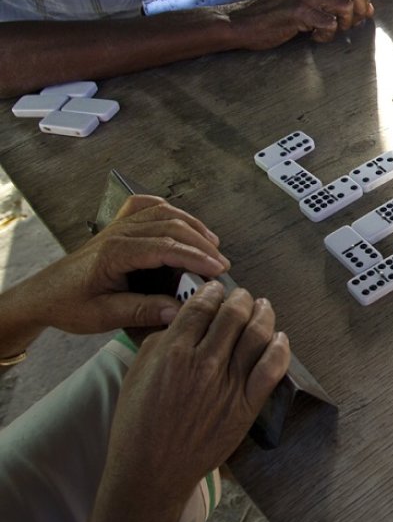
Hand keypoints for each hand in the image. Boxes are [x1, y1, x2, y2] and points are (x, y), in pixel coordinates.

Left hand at [7, 195, 227, 336]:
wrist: (42, 296)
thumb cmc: (67, 304)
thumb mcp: (104, 315)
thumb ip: (142, 311)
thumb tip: (177, 311)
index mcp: (115, 253)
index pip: (165, 247)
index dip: (196, 257)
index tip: (216, 269)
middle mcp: (118, 234)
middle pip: (171, 226)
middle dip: (201, 244)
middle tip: (220, 263)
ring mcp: (118, 227)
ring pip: (163, 213)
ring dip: (192, 226)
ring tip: (212, 244)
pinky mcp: (118, 228)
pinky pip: (145, 206)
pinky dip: (167, 209)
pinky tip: (181, 220)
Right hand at [84, 281, 290, 521]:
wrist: (152, 471)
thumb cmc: (138, 424)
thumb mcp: (136, 374)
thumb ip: (162, 341)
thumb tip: (186, 319)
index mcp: (174, 352)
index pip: (202, 305)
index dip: (213, 291)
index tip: (216, 289)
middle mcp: (205, 364)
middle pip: (234, 314)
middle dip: (241, 298)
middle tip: (242, 297)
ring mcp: (229, 385)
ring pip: (257, 334)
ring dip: (264, 314)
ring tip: (263, 307)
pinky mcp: (247, 406)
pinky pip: (273, 368)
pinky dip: (280, 347)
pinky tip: (279, 338)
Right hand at [222, 0, 373, 46]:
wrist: (238, 23)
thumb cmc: (269, 16)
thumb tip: (357, 6)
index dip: (361, 1)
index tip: (360, 17)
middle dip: (360, 10)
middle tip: (350, 26)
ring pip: (345, 5)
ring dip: (344, 24)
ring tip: (327, 31)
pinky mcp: (297, 10)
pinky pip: (329, 23)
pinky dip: (327, 35)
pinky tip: (312, 36)